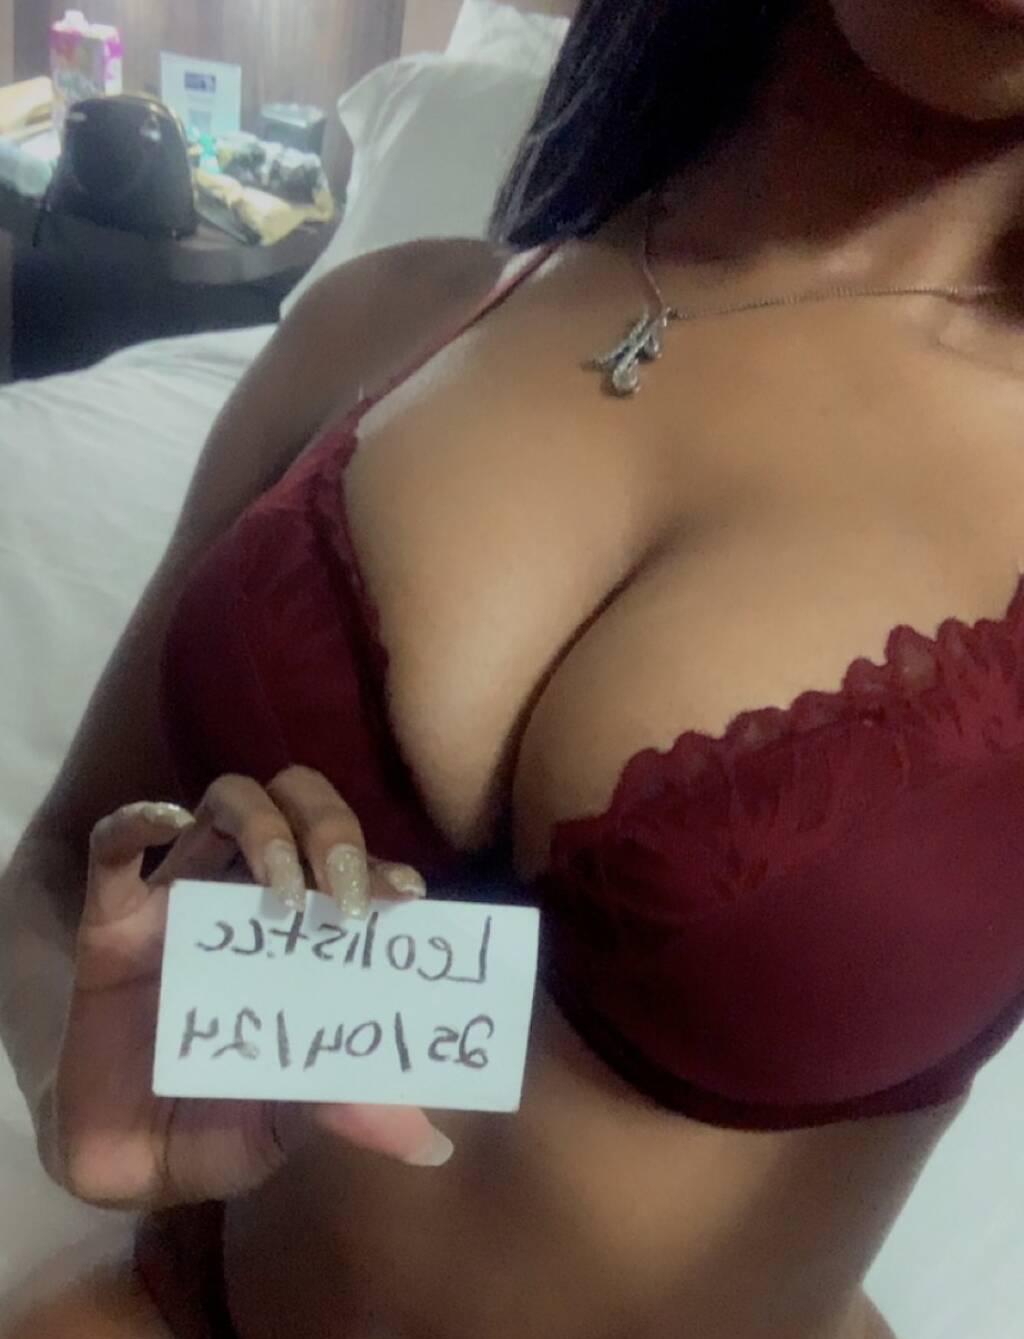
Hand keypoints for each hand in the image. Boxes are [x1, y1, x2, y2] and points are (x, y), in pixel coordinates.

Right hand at [41, 766, 452, 1209]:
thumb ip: (350, 1110)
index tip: (407, 898)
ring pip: (225, 805)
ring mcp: (180, 898)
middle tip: (343, 894)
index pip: (350, 865)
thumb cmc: (228, 1122)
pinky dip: (137, 821)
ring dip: (264, 828)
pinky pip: (113, 847)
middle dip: (330, 828)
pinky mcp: (111, 920)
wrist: (131, 1166)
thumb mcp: (295, 1118)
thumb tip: (430, 1142)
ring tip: (283, 888)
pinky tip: (164, 823)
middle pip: (296, 803)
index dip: (381, 868)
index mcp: (305, 929)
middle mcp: (249, 895)